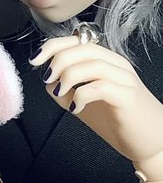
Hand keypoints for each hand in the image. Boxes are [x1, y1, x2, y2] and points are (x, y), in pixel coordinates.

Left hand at [31, 37, 162, 178]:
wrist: (148, 141)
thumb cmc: (118, 120)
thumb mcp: (84, 102)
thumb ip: (66, 89)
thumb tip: (48, 81)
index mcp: (106, 62)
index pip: (78, 41)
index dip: (53, 46)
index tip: (35, 60)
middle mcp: (117, 65)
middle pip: (84, 48)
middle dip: (58, 60)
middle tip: (48, 79)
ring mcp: (124, 79)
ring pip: (92, 64)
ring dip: (68, 77)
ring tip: (60, 94)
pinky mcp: (128, 97)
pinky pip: (101, 87)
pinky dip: (81, 96)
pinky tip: (75, 109)